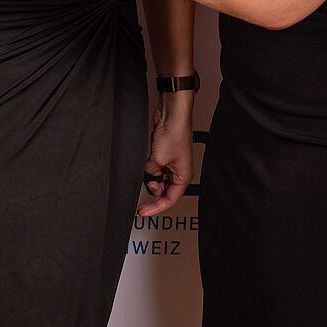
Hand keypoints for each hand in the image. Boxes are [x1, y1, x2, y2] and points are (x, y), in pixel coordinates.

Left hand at [138, 100, 194, 215]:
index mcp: (183, 177)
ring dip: (150, 177)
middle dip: (153, 191)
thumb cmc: (174, 133)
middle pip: (164, 191)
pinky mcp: (164, 154)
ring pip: (159, 179)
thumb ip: (150, 172)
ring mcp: (172, 163)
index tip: (142, 212)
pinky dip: (149, 168)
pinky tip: (146, 161)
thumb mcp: (157, 160)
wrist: (172, 114)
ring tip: (147, 168)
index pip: (169, 199)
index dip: (155, 207)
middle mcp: (179, 172)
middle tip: (142, 191)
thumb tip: (147, 173)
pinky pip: (155, 168)